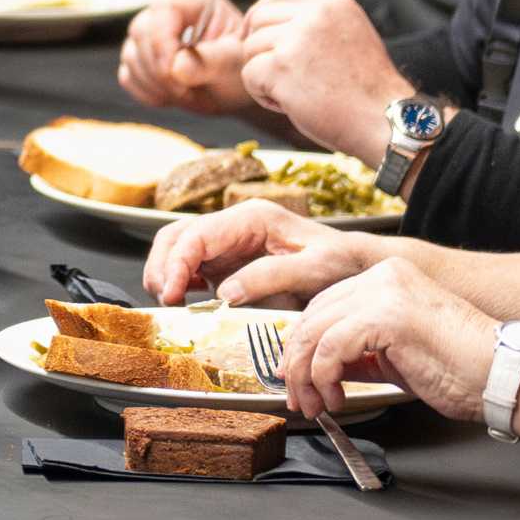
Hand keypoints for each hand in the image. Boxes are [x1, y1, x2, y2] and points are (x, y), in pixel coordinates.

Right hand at [117, 0, 259, 114]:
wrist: (237, 89)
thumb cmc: (241, 68)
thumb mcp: (235, 63)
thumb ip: (210, 61)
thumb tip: (176, 67)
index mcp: (194, 2)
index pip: (162, 10)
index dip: (162, 42)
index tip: (173, 73)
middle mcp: (168, 13)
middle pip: (140, 32)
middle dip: (158, 69)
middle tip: (186, 91)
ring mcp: (151, 36)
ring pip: (131, 56)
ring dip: (154, 84)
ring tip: (186, 94)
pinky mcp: (141, 59)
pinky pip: (128, 76)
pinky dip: (146, 92)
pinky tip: (172, 96)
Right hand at [142, 198, 387, 308]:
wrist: (357, 266)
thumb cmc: (341, 263)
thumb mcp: (314, 269)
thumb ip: (270, 277)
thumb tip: (225, 293)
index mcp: (253, 218)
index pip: (197, 234)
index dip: (177, 262)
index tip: (172, 293)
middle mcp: (234, 225)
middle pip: (177, 235)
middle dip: (162, 266)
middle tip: (165, 300)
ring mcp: (228, 243)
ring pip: (177, 247)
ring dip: (165, 273)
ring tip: (171, 301)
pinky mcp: (228, 263)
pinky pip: (190, 266)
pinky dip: (178, 281)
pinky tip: (186, 301)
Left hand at [234, 0, 413, 160]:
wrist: (384, 120)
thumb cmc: (368, 90)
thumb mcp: (351, 36)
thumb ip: (319, 23)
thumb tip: (278, 22)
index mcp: (333, 4)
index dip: (263, 13)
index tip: (256, 31)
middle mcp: (315, 15)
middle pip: (260, 18)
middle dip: (260, 47)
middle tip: (276, 73)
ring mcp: (296, 39)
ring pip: (251, 48)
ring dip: (263, 74)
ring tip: (293, 93)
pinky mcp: (281, 67)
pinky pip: (249, 75)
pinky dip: (262, 94)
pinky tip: (287, 104)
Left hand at [280, 257, 503, 423]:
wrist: (502, 376)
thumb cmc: (462, 370)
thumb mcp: (396, 357)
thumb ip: (359, 354)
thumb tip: (321, 368)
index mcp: (388, 278)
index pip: (324, 305)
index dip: (303, 345)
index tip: (296, 377)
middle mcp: (383, 276)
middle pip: (312, 316)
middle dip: (297, 362)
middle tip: (298, 398)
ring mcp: (384, 291)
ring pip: (315, 331)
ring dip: (305, 375)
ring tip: (315, 405)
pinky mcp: (387, 316)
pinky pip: (331, 347)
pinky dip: (323, 377)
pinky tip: (335, 398)